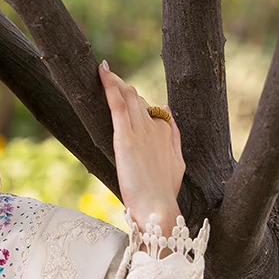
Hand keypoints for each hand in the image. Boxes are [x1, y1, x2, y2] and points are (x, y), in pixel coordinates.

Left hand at [98, 60, 184, 239]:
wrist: (158, 207)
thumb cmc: (164, 192)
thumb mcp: (176, 162)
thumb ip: (173, 136)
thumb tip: (166, 109)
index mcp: (165, 132)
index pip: (149, 108)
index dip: (136, 102)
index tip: (123, 94)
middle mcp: (154, 126)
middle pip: (137, 99)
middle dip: (123, 88)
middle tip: (106, 77)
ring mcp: (140, 130)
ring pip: (128, 96)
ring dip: (115, 81)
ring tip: (102, 71)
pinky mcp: (126, 137)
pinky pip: (117, 104)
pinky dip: (110, 85)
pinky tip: (102, 72)